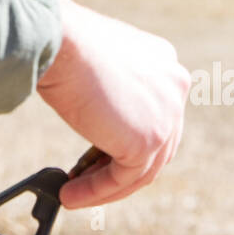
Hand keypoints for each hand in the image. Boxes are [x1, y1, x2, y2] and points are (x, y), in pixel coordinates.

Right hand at [38, 0, 189, 209]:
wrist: (59, 39)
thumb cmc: (64, 42)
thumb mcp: (98, 64)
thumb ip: (111, 91)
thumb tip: (98, 119)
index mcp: (164, 63)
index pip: (153, 113)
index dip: (124, 140)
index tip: (94, 157)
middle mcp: (174, 85)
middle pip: (155, 144)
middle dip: (118, 168)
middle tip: (85, 180)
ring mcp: (167, 114)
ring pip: (141, 168)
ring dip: (104, 188)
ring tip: (72, 194)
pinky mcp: (150, 139)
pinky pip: (123, 178)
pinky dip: (96, 191)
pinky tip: (70, 194)